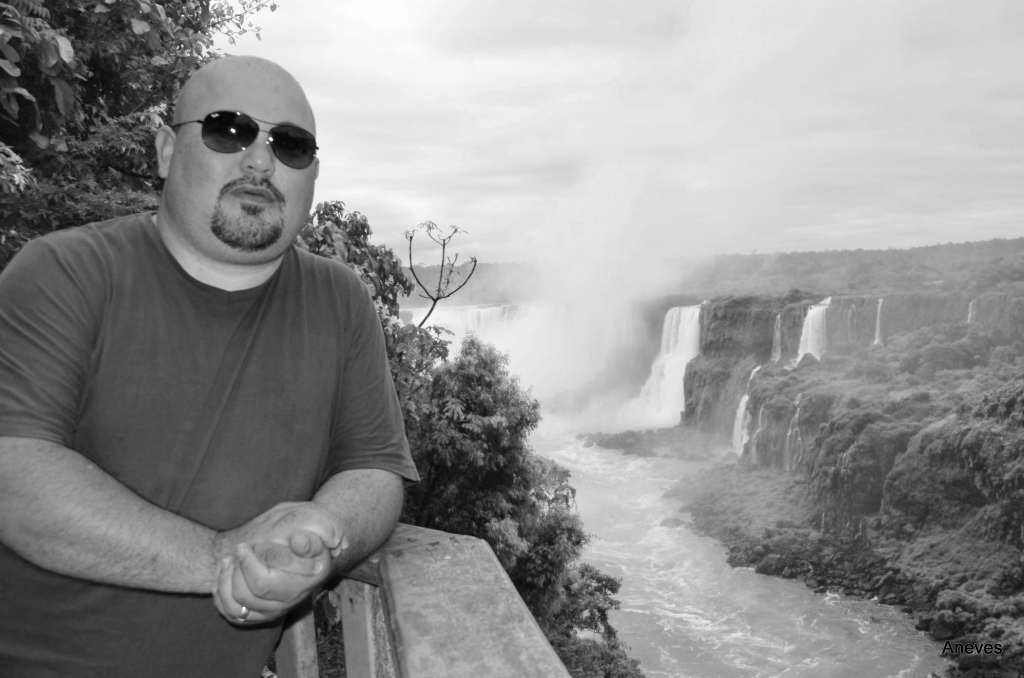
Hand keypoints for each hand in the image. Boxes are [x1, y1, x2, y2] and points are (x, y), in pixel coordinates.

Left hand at [211, 502, 347, 623]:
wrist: (313, 559)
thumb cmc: (312, 545)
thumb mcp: (317, 539)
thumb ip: (309, 541)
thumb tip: (298, 541)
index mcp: (300, 585)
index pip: (263, 583)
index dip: (248, 564)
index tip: (244, 546)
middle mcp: (286, 603)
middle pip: (247, 596)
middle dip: (236, 572)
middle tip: (238, 550)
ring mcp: (273, 611)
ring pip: (237, 609)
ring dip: (226, 583)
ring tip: (228, 560)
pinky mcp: (260, 614)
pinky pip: (232, 615)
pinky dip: (222, 597)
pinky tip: (224, 577)